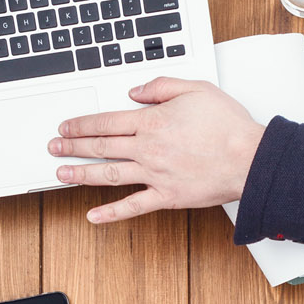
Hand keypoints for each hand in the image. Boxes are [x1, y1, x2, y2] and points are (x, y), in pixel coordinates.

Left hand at [48, 78, 264, 223]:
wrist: (249, 158)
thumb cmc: (228, 126)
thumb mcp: (195, 88)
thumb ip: (161, 87)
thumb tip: (135, 91)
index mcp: (153, 122)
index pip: (106, 122)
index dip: (82, 124)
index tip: (66, 126)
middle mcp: (148, 149)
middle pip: (101, 147)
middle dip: (73, 147)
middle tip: (54, 147)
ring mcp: (155, 175)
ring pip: (109, 174)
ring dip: (81, 174)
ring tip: (61, 174)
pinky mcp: (166, 196)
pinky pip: (133, 206)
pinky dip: (111, 213)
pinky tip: (93, 216)